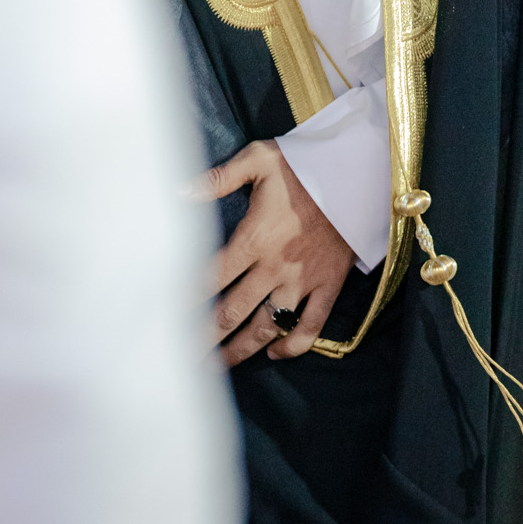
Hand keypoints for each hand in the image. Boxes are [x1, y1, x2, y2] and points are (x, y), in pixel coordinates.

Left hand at [197, 139, 353, 366]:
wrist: (356, 172)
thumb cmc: (304, 164)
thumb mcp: (259, 159)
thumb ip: (218, 177)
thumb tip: (179, 190)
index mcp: (253, 237)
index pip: (209, 278)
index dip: (185, 301)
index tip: (165, 318)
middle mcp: (274, 266)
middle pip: (231, 312)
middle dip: (204, 337)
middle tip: (183, 358)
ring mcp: (302, 280)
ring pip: (266, 326)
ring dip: (240, 350)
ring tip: (218, 364)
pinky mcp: (328, 285)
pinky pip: (311, 326)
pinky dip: (292, 345)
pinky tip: (274, 351)